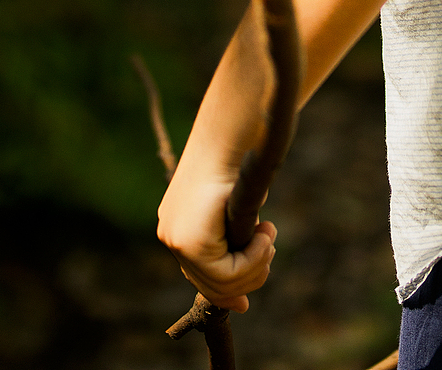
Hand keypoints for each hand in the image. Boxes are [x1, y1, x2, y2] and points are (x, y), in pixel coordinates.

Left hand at [157, 171, 276, 311]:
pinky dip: (253, 258)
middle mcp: (171, 235)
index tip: (245, 303)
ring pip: (223, 282)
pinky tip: (264, 233)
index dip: (228, 291)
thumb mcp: (234, 205)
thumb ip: (233, 240)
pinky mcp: (189, 242)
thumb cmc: (238, 159)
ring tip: (268, 235)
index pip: (201, 276)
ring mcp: (176, 239)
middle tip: (270, 246)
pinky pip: (226, 272)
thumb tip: (242, 290)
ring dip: (256, 263)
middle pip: (213, 284)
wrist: (231, 136)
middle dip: (250, 274)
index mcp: (178, 225)